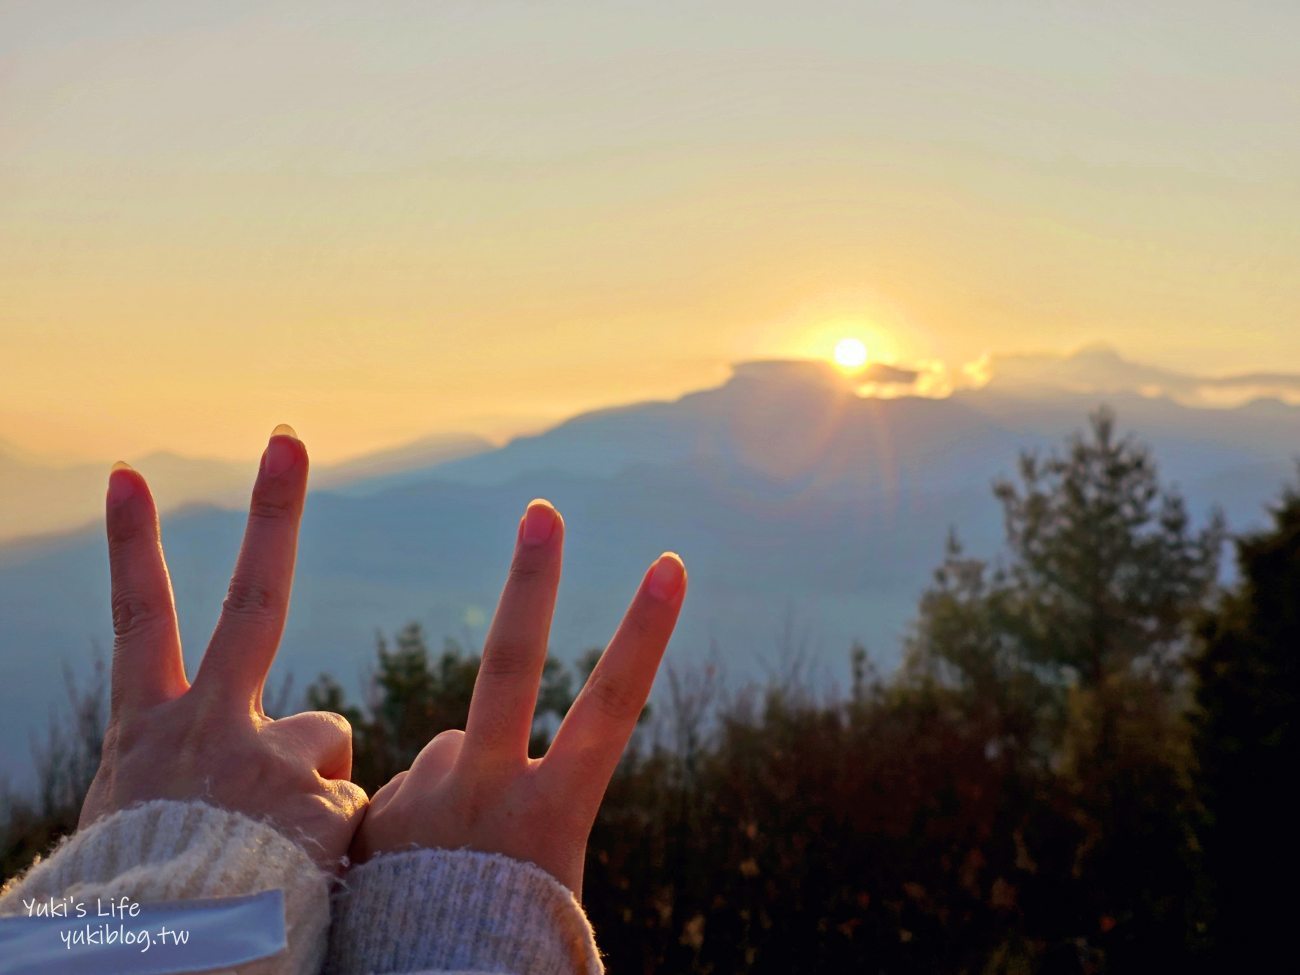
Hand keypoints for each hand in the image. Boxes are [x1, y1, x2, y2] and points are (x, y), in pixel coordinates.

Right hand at [79, 424, 366, 871]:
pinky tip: (309, 878)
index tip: (127, 475)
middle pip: (250, 600)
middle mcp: (209, 729)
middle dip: (272, 510)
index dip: (131, 544)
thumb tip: (258, 754)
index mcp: (150, 733)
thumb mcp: (149, 820)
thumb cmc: (152, 905)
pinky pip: (353, 808)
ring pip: (324, 739)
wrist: (166, 965)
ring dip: (315, 783)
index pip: (139, 620)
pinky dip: (340, 840)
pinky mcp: (325, 804)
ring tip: (280, 849)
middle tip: (288, 437)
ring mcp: (269, 760)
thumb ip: (200, 763)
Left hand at [350, 499, 685, 896]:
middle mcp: (491, 793)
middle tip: (542, 510)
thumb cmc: (502, 944)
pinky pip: (396, 792)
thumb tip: (490, 756)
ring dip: (456, 788)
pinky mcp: (374, 816)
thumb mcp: (544, 877)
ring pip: (450, 752)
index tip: (671, 564)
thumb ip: (526, 800)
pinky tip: (403, 870)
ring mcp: (428, 800)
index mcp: (553, 814)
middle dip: (533, 583)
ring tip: (454, 863)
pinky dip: (409, 816)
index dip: (645, 633)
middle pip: (513, 667)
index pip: (612, 708)